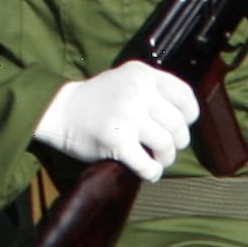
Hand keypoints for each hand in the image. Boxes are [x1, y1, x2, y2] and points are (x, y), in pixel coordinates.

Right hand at [34, 64, 199, 180]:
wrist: (59, 110)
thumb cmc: (96, 100)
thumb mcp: (125, 81)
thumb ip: (152, 91)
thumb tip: (184, 120)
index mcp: (141, 73)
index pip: (184, 97)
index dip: (188, 117)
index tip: (179, 125)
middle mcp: (137, 90)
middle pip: (178, 126)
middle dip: (176, 143)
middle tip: (163, 148)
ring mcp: (127, 114)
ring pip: (166, 146)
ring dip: (164, 159)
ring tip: (154, 159)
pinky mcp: (117, 140)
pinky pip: (148, 165)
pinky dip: (151, 173)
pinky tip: (146, 171)